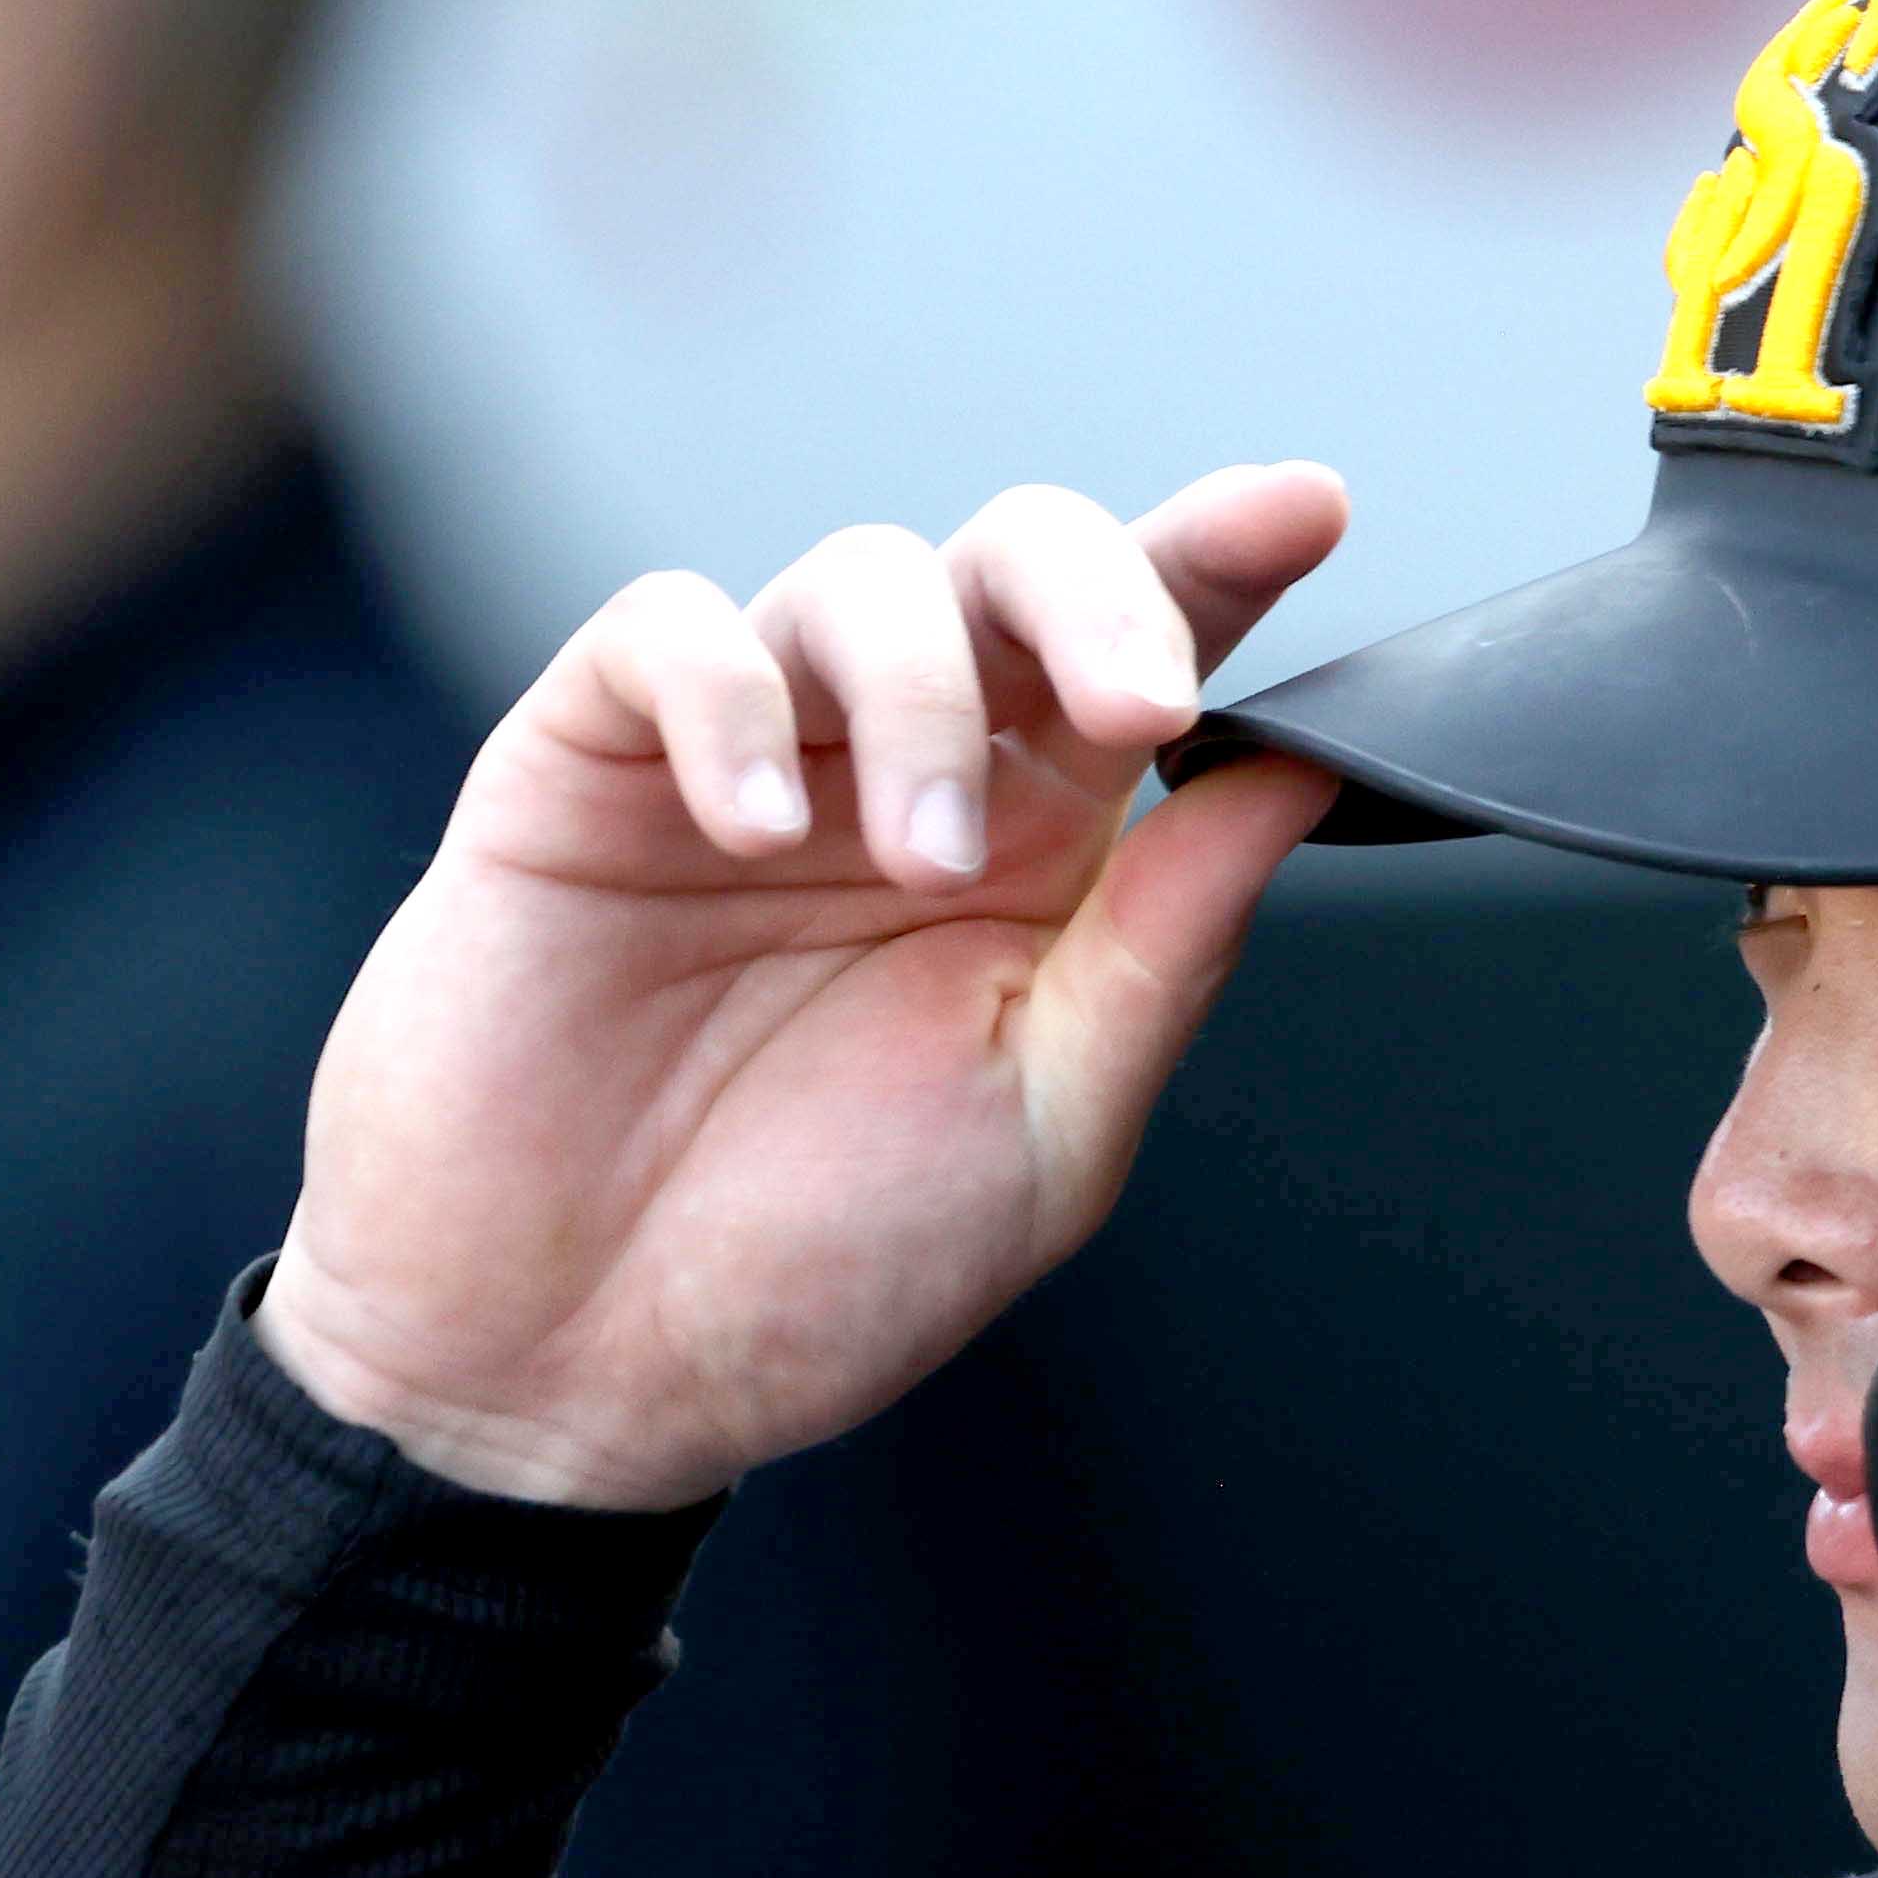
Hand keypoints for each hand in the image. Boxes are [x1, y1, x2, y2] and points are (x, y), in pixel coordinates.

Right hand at [256, 468, 1351, 1507]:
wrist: (569, 1370)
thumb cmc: (811, 1267)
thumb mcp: (1046, 1123)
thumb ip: (1165, 945)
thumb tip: (1297, 779)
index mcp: (1043, 852)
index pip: (1144, 656)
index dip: (1221, 562)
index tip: (1308, 508)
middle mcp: (906, 774)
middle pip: (1012, 563)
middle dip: (1093, 593)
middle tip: (1137, 708)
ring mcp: (744, 758)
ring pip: (857, 579)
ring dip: (923, 697)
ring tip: (924, 858)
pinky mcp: (581, 766)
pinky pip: (666, 635)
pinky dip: (727, 698)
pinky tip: (754, 825)